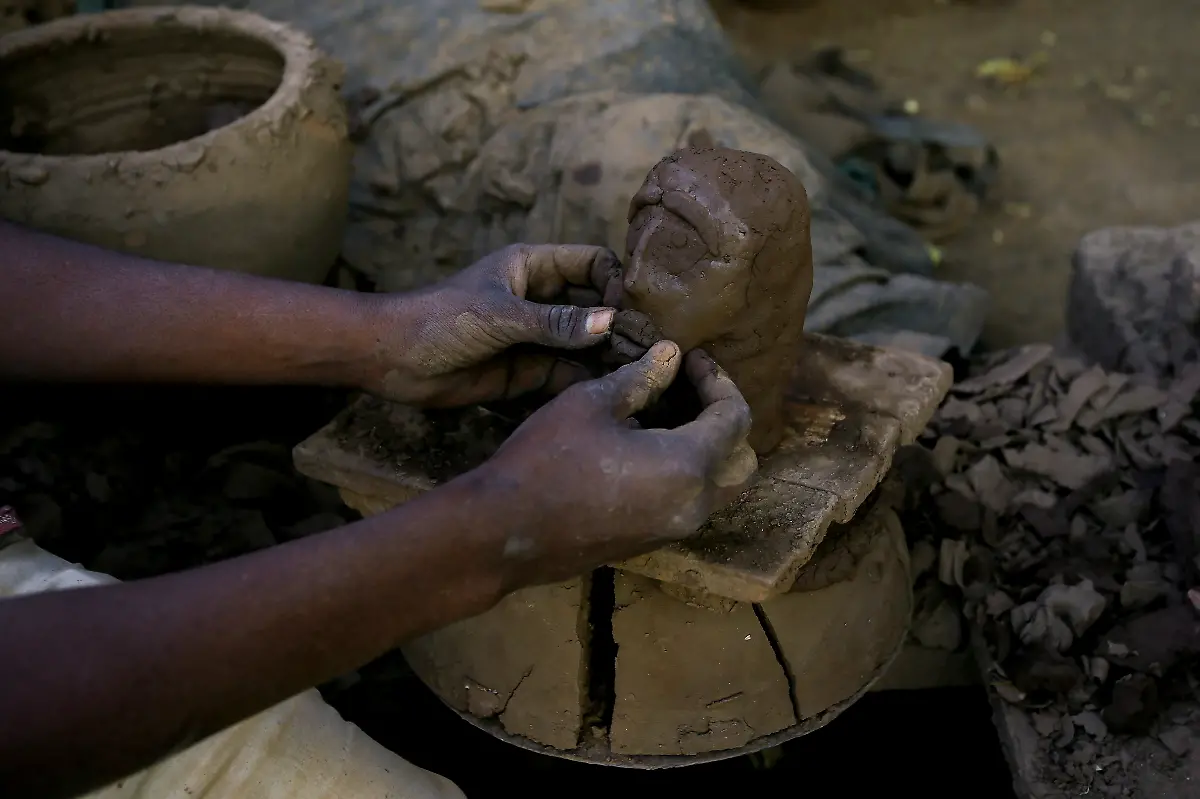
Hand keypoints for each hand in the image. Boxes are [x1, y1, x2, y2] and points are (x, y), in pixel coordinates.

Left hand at [363, 243, 622, 406]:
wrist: (391, 359)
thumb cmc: (441, 320)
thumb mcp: (502, 316)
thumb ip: (556, 323)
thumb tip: (610, 322)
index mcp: (533, 267)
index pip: (591, 263)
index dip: (614, 281)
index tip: (628, 309)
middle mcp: (540, 300)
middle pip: (595, 305)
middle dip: (619, 322)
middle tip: (645, 345)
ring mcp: (535, 337)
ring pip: (585, 343)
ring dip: (607, 355)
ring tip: (636, 370)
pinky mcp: (527, 372)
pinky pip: (566, 373)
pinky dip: (586, 381)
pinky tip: (609, 390)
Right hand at [476, 341, 758, 589]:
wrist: (502, 532)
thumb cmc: (545, 460)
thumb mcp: (591, 403)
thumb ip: (641, 379)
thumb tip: (671, 355)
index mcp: (688, 467)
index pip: (733, 417)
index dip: (718, 380)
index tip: (692, 358)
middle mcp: (694, 505)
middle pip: (741, 460)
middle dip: (725, 418)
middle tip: (691, 387)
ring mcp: (674, 530)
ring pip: (719, 486)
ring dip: (708, 448)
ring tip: (671, 413)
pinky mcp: (651, 542)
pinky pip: (690, 502)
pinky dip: (687, 472)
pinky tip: (649, 444)